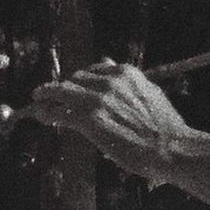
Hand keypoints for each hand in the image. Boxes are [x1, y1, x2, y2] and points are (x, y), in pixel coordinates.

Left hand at [28, 63, 199, 180]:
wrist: (171, 147)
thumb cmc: (165, 127)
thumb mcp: (149, 93)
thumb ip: (127, 81)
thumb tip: (108, 62)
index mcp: (126, 73)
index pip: (93, 69)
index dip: (79, 80)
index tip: (73, 88)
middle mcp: (110, 81)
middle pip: (74, 79)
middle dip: (63, 89)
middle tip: (51, 97)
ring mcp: (98, 99)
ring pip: (62, 91)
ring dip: (46, 96)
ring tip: (38, 102)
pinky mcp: (89, 119)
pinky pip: (59, 112)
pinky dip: (46, 113)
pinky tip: (41, 117)